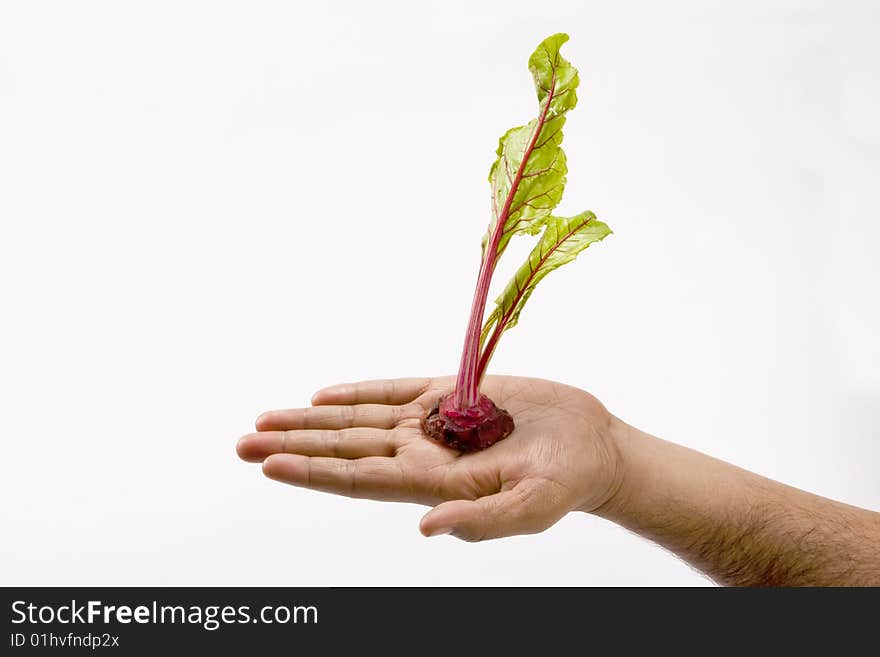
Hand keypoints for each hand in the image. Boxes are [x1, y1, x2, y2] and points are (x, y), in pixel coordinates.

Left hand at [236, 376, 622, 541]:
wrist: (591, 446)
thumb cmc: (566, 483)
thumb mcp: (531, 508)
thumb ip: (480, 521)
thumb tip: (426, 528)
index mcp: (432, 483)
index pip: (358, 479)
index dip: (313, 472)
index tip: (268, 462)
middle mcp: (421, 453)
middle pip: (344, 448)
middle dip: (293, 445)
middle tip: (241, 441)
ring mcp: (432, 422)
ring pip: (358, 419)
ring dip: (311, 420)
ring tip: (265, 418)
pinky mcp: (450, 392)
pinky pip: (393, 390)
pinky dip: (358, 391)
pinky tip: (324, 397)